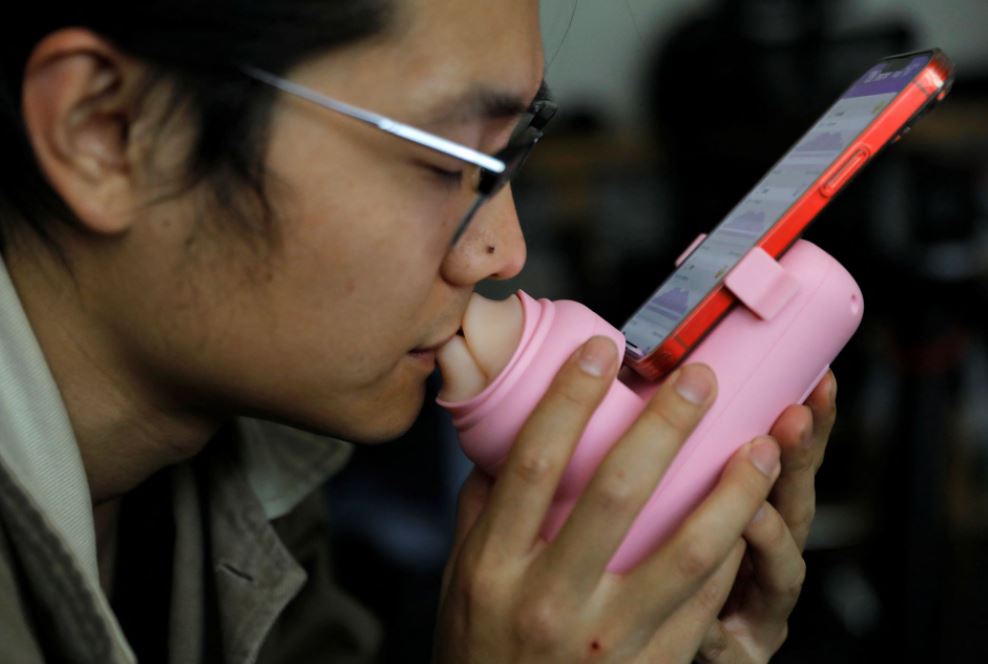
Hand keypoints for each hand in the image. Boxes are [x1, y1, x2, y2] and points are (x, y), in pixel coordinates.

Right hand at [434, 337, 781, 662]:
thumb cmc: (481, 654)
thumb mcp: (461, 581)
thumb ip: (483, 511)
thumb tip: (504, 441)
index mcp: (494, 566)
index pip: (533, 464)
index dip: (570, 399)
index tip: (602, 351)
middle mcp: (549, 598)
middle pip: (617, 492)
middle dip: (667, 425)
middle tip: (700, 378)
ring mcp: (605, 638)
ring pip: (685, 550)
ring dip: (732, 489)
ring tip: (762, 442)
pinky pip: (704, 601)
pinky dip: (734, 551)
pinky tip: (753, 513)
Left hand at [646, 372, 837, 662]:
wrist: (647, 647)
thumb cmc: (659, 577)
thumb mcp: (670, 512)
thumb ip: (672, 471)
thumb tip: (653, 396)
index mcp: (756, 522)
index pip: (786, 465)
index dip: (809, 427)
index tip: (819, 379)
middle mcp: (767, 563)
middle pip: (795, 509)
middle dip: (797, 463)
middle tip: (792, 420)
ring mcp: (760, 611)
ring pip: (783, 573)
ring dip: (769, 537)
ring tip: (754, 511)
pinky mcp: (741, 655)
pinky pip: (732, 640)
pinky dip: (718, 624)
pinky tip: (706, 614)